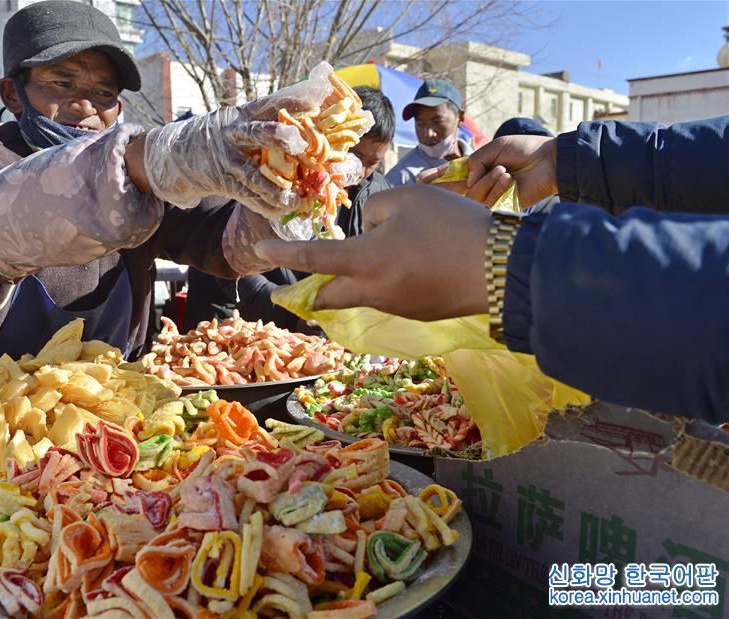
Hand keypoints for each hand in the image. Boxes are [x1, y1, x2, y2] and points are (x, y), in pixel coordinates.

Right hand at [141, 62, 345, 219]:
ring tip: (296, 198)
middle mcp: (236, 133)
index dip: (296, 100)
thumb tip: (311, 115)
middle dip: (283, 139)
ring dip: (278, 190)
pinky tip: (281, 210)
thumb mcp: (240, 119)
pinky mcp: (223, 181)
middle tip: (303, 148)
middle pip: (262, 133)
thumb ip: (267, 119)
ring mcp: (228, 159)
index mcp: (244, 114)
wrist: (179, 153)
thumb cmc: (223, 136)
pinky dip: (266, 205)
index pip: (273, 103)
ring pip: (255, 175)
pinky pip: (248, 196)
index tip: (319, 98)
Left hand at [254, 185, 490, 321]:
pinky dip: (381, 285)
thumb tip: (369, 230)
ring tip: (363, 263)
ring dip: (349, 285)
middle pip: (327, 297)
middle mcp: (372, 291)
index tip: (260, 250)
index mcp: (364, 261)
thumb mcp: (407, 199)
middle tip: (298, 286)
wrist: (500, 269)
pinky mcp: (418, 313)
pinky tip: (405, 267)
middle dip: (309, 292)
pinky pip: (387, 299)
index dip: (284, 252)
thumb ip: (376, 211)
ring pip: (358, 298)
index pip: (312, 256)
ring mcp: (396, 307)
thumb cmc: (449, 226)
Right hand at [418, 135, 556, 207]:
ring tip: (504, 171)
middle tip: (426, 185)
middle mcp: (482, 183)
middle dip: (440, 188)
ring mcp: (491, 196)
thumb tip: (467, 182)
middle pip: (454, 191)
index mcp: (480, 167)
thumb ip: (475, 162)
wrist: (549, 162)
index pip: (453, 174)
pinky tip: (509, 179)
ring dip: (486, 180)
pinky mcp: (501, 207)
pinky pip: (487, 202)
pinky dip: (496, 188)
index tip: (420, 179)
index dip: (437, 177)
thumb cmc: (525, 150)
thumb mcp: (494, 147)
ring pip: (472, 196)